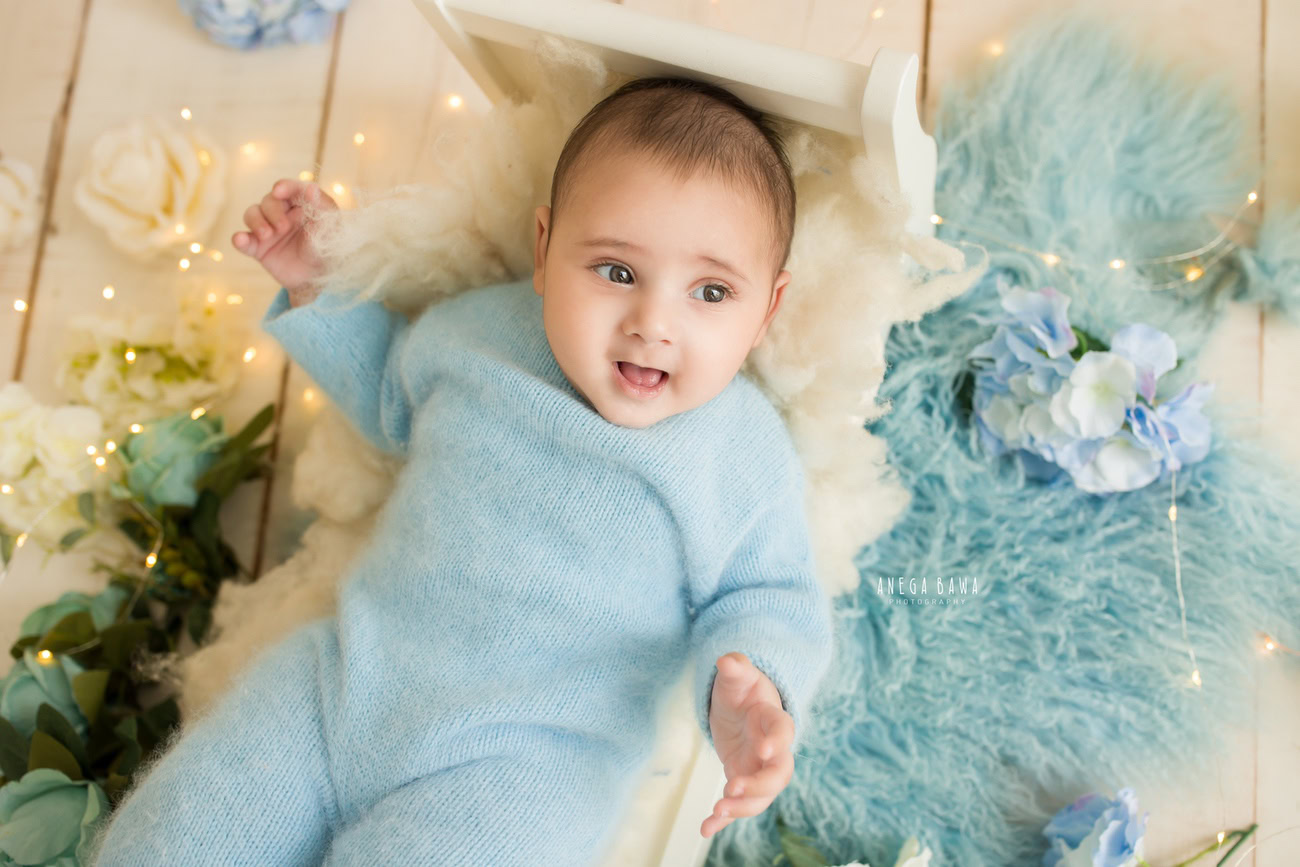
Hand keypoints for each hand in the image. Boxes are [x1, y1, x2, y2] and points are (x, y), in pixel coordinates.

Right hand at [231, 178, 337, 300]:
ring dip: (256, 221)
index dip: (284, 187)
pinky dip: (239, 239)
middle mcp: (282, 213)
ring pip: (252, 214)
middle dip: (272, 211)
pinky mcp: (258, 248)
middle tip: (283, 227)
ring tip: (266, 235)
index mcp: (301, 205)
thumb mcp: (333, 229)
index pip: (290, 189)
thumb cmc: (329, 250)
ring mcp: (268, 230)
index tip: (279, 191)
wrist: (319, 280)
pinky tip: (240, 240)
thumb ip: (323, 207)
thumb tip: (311, 187)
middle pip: (268, 201)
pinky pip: (243, 240)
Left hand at [700, 652, 794, 838]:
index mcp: (775, 721)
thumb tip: (726, 660)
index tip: (762, 750)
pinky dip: (725, 820)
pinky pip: (738, 805)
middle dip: (759, 785)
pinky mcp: (742, 781)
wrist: (739, 707)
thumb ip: (736, 668)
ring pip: (762, 797)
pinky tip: (706, 829)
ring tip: (717, 812)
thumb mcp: (737, 676)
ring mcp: (758, 770)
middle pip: (779, 775)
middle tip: (733, 786)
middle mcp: (773, 751)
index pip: (783, 734)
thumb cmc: (743, 690)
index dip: (776, 743)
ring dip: (742, 808)